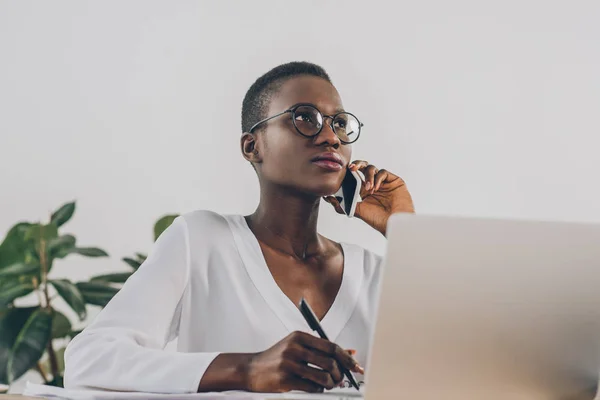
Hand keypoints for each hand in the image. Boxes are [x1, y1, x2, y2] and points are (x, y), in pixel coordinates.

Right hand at [246, 331, 363, 392]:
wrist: (252, 368)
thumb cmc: (277, 357)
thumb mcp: (298, 346)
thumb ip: (322, 349)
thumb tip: (350, 352)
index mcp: (299, 336)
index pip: (331, 346)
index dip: (346, 358)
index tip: (355, 366)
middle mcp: (294, 348)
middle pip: (329, 362)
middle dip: (340, 374)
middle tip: (341, 379)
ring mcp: (289, 363)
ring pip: (323, 376)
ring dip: (331, 384)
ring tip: (330, 384)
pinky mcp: (285, 379)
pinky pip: (311, 387)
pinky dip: (319, 390)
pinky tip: (316, 387)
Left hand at [324, 161, 414, 235]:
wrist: (393, 224)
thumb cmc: (378, 220)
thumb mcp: (357, 211)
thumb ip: (342, 205)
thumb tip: (328, 198)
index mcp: (364, 191)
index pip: (355, 176)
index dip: (349, 172)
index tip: (342, 172)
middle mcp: (374, 184)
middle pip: (363, 167)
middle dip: (356, 165)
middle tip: (351, 168)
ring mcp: (384, 182)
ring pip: (372, 168)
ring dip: (368, 176)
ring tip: (368, 189)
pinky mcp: (394, 181)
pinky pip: (383, 172)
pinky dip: (377, 178)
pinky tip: (375, 187)